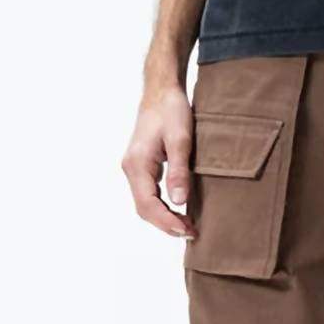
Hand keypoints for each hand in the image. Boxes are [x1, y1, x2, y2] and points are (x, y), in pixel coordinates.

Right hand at [122, 84, 194, 238]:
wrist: (161, 91)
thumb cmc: (171, 110)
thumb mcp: (181, 140)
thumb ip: (179, 171)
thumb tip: (178, 202)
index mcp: (137, 164)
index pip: (148, 204)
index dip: (166, 222)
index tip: (187, 230)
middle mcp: (131, 169)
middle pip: (144, 208)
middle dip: (166, 224)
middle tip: (192, 232)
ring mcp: (134, 168)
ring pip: (145, 203)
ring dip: (165, 217)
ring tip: (188, 226)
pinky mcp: (141, 166)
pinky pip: (148, 194)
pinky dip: (162, 207)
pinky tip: (179, 211)